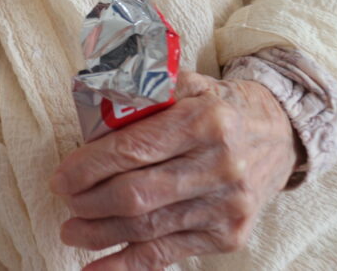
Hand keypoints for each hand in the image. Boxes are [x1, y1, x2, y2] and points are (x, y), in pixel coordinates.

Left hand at [51, 71, 299, 269]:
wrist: (277, 133)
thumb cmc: (215, 105)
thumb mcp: (183, 83)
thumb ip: (139, 96)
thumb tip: (89, 118)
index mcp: (205, 121)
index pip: (132, 150)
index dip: (87, 168)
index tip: (59, 178)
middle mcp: (220, 166)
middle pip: (136, 195)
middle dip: (88, 202)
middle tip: (64, 200)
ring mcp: (227, 206)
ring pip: (147, 228)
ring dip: (99, 234)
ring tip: (70, 231)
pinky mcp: (229, 235)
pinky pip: (167, 254)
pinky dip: (127, 264)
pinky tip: (95, 267)